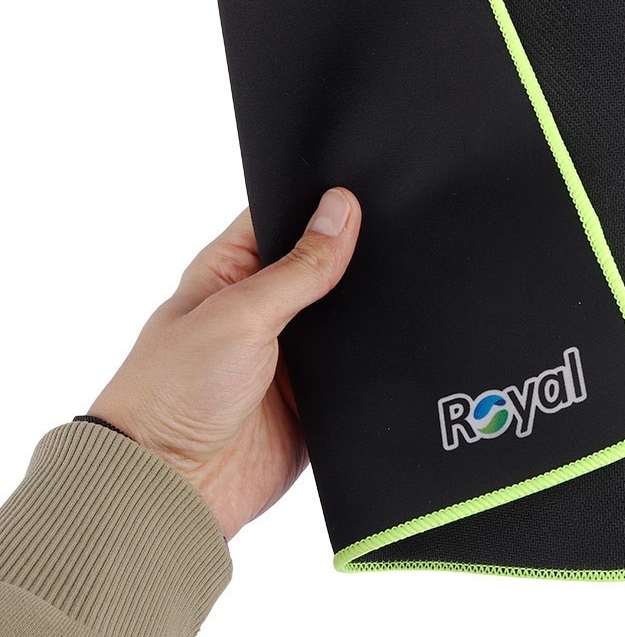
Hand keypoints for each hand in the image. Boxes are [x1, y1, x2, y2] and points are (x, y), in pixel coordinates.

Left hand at [87, 187, 361, 540]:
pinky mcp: (316, 392)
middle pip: (324, 263)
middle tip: (387, 243)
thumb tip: (341, 210)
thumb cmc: (173, 392)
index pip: (284, 217)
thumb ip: (298, 268)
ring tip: (390, 292)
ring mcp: (293, 350)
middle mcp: (266, 306)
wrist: (175, 489)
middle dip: (352, 257)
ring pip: (348, 313)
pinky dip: (372, 355)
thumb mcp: (239, 314)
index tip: (361, 193)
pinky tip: (392, 341)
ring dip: (362, 309)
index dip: (320, 203)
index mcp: (234, 270)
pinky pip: (357, 363)